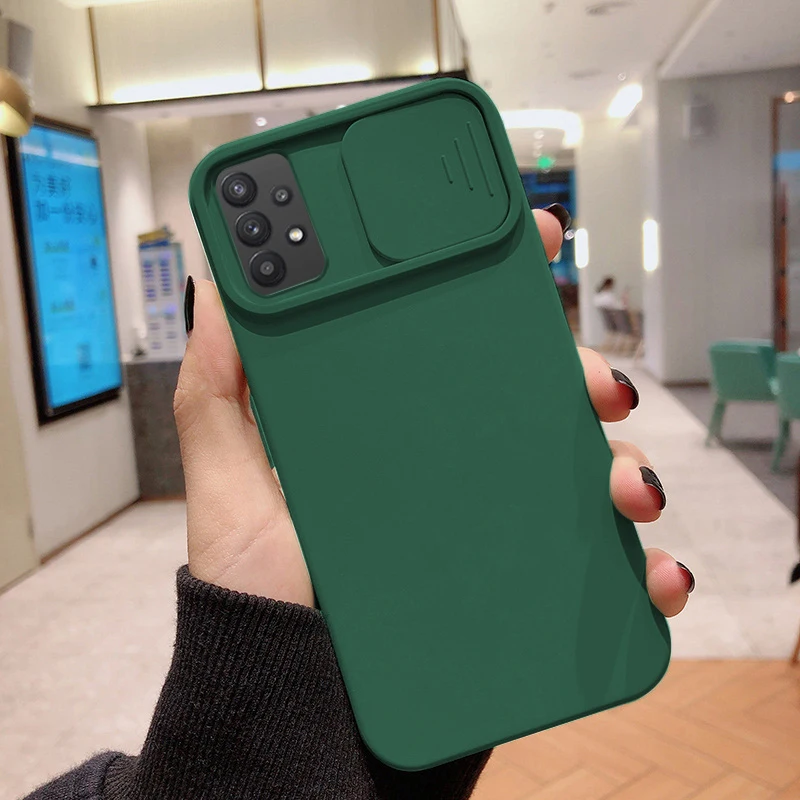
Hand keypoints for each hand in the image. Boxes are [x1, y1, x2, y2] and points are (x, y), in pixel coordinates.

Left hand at [174, 209, 691, 616]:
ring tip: (624, 485)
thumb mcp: (229, 490)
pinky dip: (642, 568)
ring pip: (583, 474)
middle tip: (590, 382)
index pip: (455, 343)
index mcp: (397, 433)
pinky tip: (651, 569)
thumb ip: (218, 397)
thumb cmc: (264, 600)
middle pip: (535, 400)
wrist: (298, 708)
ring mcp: (492, 530)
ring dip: (625, 465)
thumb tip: (216, 294)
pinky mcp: (520, 593)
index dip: (497, 289)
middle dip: (580, 375)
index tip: (528, 242)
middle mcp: (453, 471)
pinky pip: (600, 572)